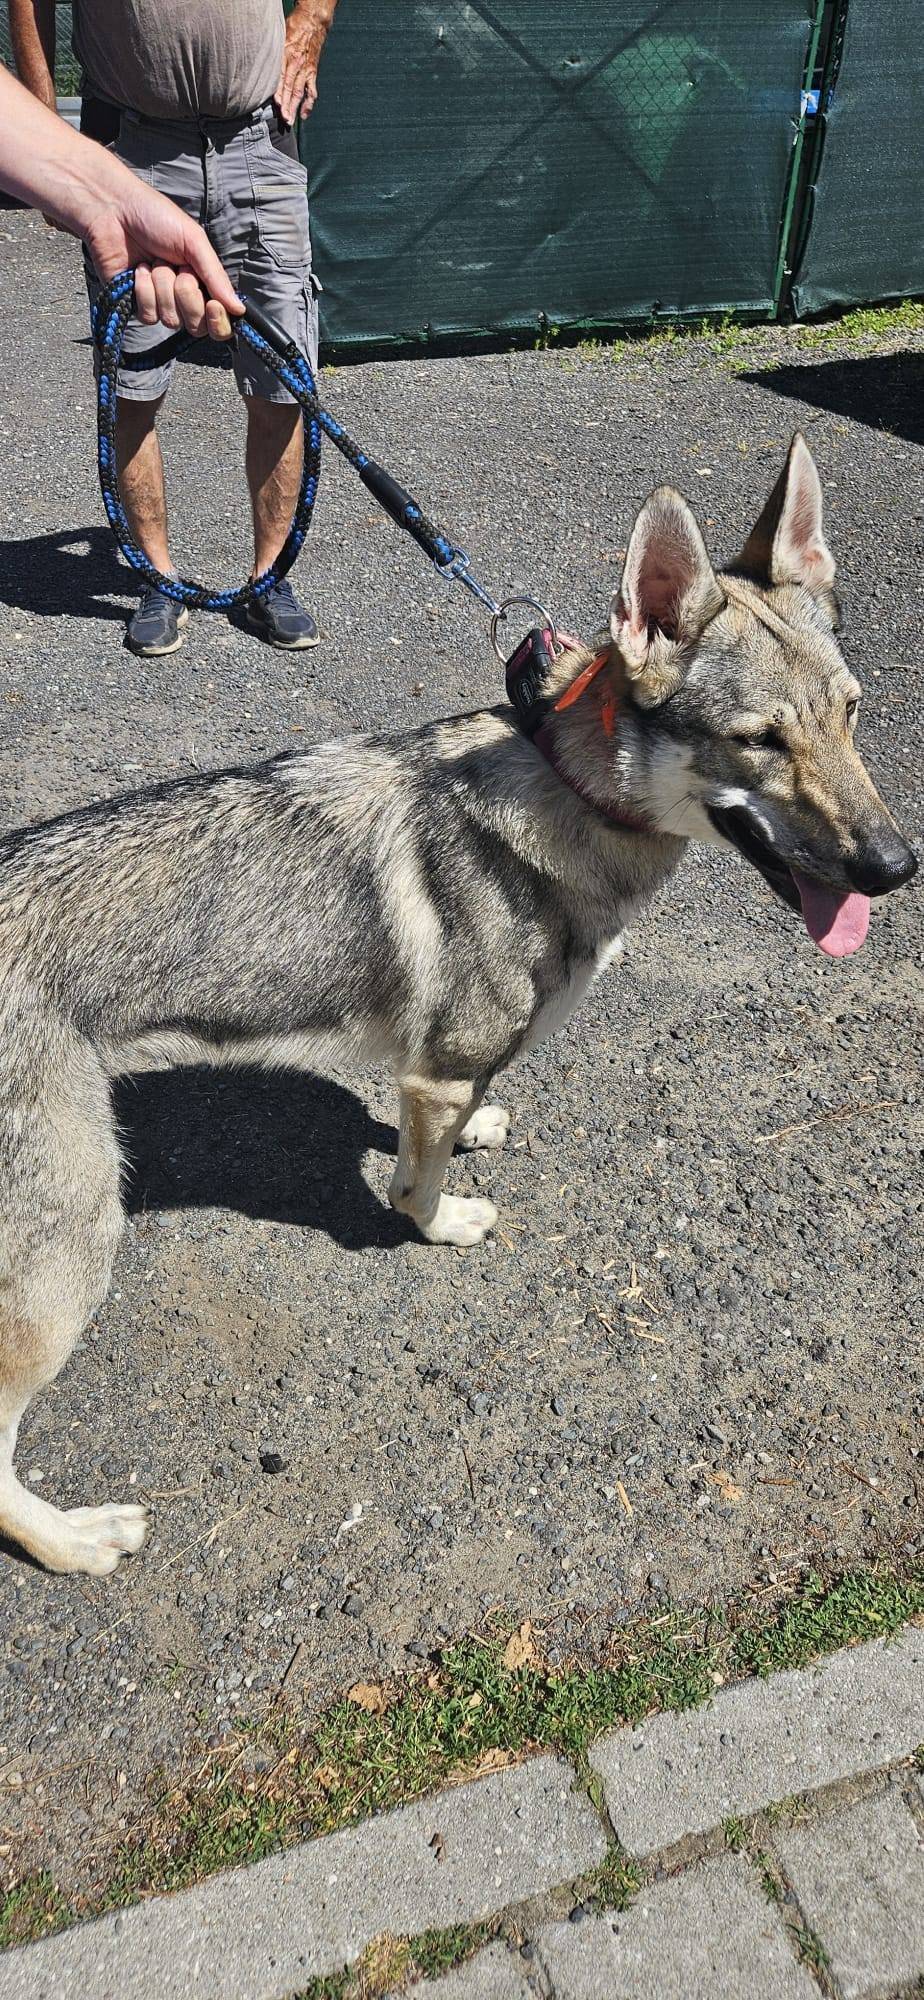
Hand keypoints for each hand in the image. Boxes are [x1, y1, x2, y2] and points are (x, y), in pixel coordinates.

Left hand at [83, 181, 243, 339]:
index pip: (220, 321)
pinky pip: (149, 316)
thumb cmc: (155, 217)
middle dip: (187, 295)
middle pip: (197, 325)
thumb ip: (216, 276)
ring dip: (163, 286)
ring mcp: (160, 303)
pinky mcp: (136, 305)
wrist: (114, 211)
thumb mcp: (194, 241)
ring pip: (171, 320)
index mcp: (203, 282)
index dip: (218, 320)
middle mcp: (184, 298)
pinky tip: (138, 269)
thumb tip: (240, 310)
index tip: (213, 304)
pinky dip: (144, 290)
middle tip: (178, 268)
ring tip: (154, 262)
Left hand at [275, 2, 333, 122]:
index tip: (277, 103)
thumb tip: (258, 67)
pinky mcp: (312, 72)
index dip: (279, 91)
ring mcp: (305, 69)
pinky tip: (304, 115)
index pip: (281, 77)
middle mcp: (296, 63)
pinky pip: (311, 90)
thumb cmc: (293, 28)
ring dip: (295, 108)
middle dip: (287, 105)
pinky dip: (309, 104)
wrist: (312, 22)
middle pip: (291, 88)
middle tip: (283, 119)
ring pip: (299, 92)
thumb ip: (271, 52)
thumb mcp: (278, 36)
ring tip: (290, 121)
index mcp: (286, 54)